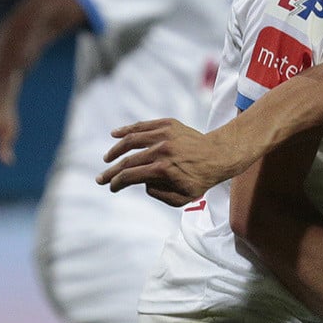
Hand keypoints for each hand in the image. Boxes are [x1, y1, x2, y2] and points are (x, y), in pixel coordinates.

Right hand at [96, 118, 229, 205]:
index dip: (117, 183)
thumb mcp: (182, 198)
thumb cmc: (202, 179)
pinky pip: (143, 126)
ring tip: (107, 158)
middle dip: (111, 171)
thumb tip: (143, 182)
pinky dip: (128, 130)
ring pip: (132, 140)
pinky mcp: (169, 124)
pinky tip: (115, 134)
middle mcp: (161, 151)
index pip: (130, 176)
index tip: (112, 187)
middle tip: (101, 178)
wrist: (220, 155)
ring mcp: (164, 135)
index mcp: (163, 170)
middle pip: (128, 161)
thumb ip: (158, 194)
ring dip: (116, 150)